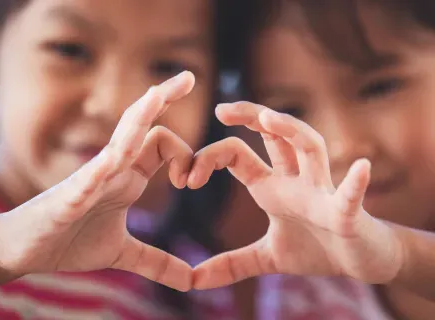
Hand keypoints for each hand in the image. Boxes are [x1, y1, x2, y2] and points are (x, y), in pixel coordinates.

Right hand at [0, 71, 195, 291]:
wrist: (24, 250)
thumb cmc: (70, 241)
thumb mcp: (123, 253)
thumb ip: (157, 262)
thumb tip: (190, 281)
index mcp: (128, 176)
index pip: (161, 144)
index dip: (185, 157)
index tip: (192, 182)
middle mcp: (113, 169)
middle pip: (140, 125)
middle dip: (163, 99)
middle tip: (189, 75)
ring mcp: (91, 179)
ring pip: (118, 140)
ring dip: (138, 117)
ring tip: (158, 93)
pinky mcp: (69, 197)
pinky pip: (88, 178)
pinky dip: (102, 170)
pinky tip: (115, 161)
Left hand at [189, 101, 403, 289]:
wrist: (358, 261)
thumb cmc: (316, 248)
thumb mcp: (266, 257)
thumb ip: (232, 264)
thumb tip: (194, 280)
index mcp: (272, 187)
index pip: (238, 156)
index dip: (211, 158)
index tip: (187, 178)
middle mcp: (295, 181)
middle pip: (274, 136)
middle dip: (251, 117)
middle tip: (221, 108)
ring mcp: (322, 192)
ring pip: (310, 148)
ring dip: (292, 131)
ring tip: (269, 118)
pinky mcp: (347, 214)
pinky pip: (351, 196)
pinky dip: (356, 183)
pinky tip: (361, 168)